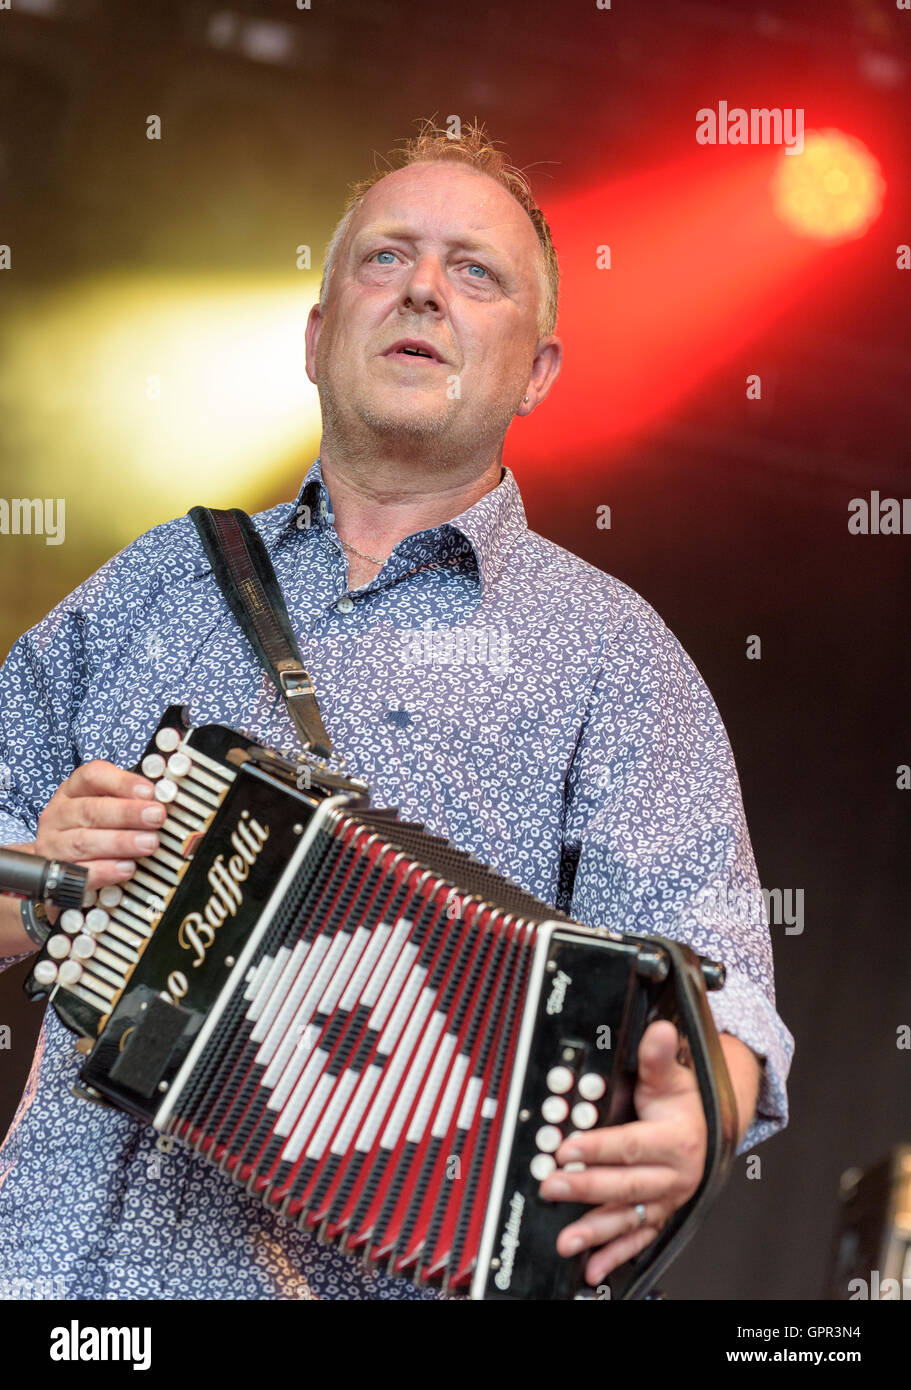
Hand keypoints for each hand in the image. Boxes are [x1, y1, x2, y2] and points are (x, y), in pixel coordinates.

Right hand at [33, 760, 163, 919]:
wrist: (51, 871)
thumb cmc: (87, 831)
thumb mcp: (102, 807)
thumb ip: (129, 800)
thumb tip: (166, 797)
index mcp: (72, 791)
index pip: (92, 776)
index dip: (122, 782)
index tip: (149, 791)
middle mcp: (58, 815)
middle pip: (90, 810)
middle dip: (127, 813)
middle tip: (157, 816)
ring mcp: (53, 845)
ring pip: (84, 841)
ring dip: (120, 842)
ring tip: (149, 843)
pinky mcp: (56, 875)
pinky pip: (80, 873)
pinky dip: (105, 870)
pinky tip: (127, 868)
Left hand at [539, 1018, 706, 1286]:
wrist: (710, 1130)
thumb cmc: (684, 1103)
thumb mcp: (671, 1076)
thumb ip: (657, 1055)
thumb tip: (656, 1030)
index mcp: (675, 1141)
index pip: (631, 1146)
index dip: (598, 1147)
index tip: (567, 1147)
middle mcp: (674, 1176)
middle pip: (625, 1185)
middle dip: (586, 1187)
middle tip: (551, 1185)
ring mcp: (666, 1200)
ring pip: (628, 1218)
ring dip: (596, 1232)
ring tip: (566, 1239)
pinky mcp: (659, 1215)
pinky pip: (637, 1239)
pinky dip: (615, 1255)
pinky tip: (593, 1267)